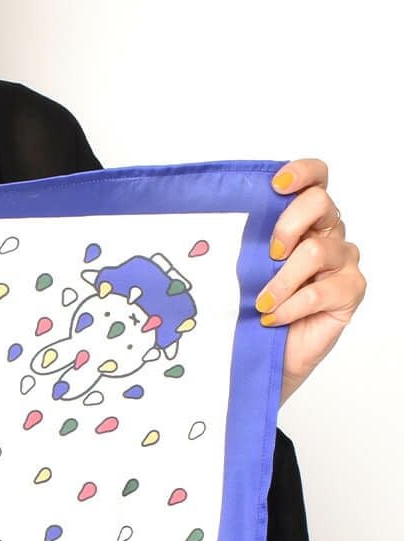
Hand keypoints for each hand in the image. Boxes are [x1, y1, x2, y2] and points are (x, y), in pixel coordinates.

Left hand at [255, 159, 365, 405]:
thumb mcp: (237, 271)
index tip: (275, 185)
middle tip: (268, 255)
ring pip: (318, 251)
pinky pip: (323, 291)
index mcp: (301, 220)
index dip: (301, 173)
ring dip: (282, 280)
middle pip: (320, 203)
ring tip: (261, 303)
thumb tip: (203, 225)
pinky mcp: (349, 291)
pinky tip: (273, 318)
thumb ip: (239, 244)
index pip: (315, 179)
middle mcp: (326, 234)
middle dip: (288, 225)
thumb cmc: (246, 310)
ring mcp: (342, 262)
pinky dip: (292, 306)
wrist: (258, 355)